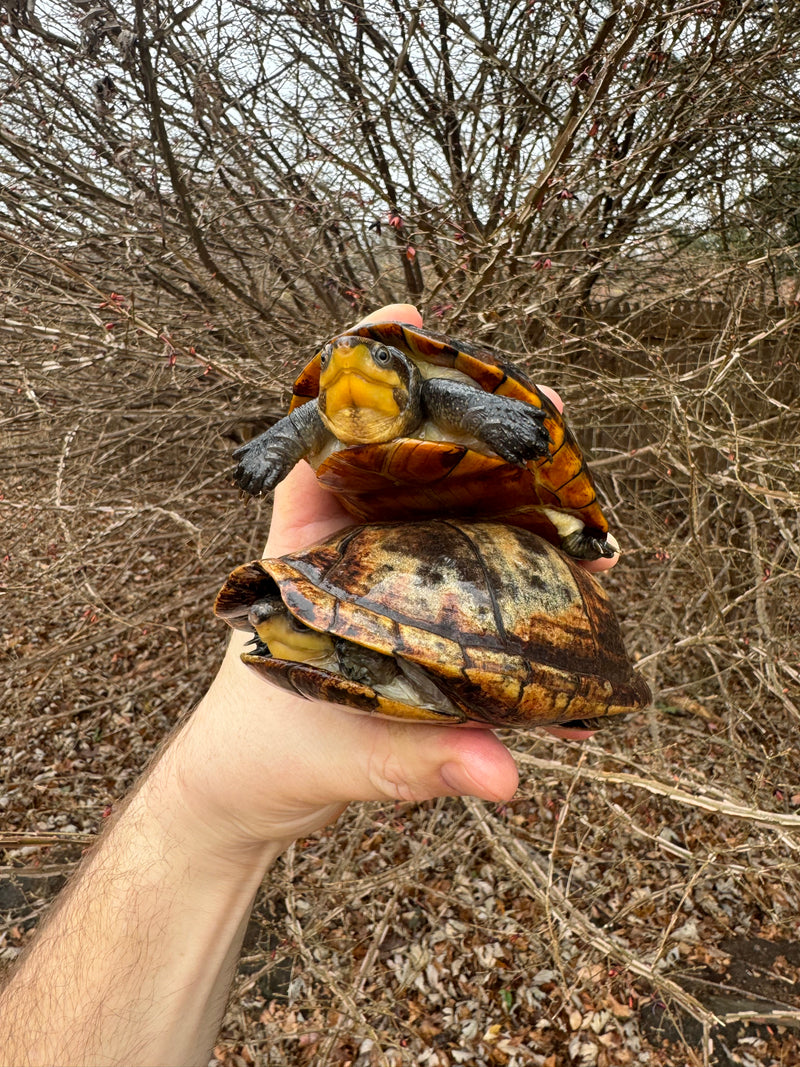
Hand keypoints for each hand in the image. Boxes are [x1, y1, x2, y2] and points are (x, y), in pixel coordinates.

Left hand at [172, 303, 611, 857]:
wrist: (252, 796)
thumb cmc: (261, 752)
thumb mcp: (334, 753)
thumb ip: (416, 760)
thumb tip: (502, 771)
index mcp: (307, 549)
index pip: (331, 440)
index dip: (369, 373)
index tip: (413, 319)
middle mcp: (357, 554)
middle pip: (421, 469)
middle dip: (484, 433)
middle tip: (549, 412)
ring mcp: (394, 586)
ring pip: (463, 520)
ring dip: (523, 505)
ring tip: (585, 504)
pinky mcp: (426, 626)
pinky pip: (483, 588)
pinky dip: (527, 586)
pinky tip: (577, 598)